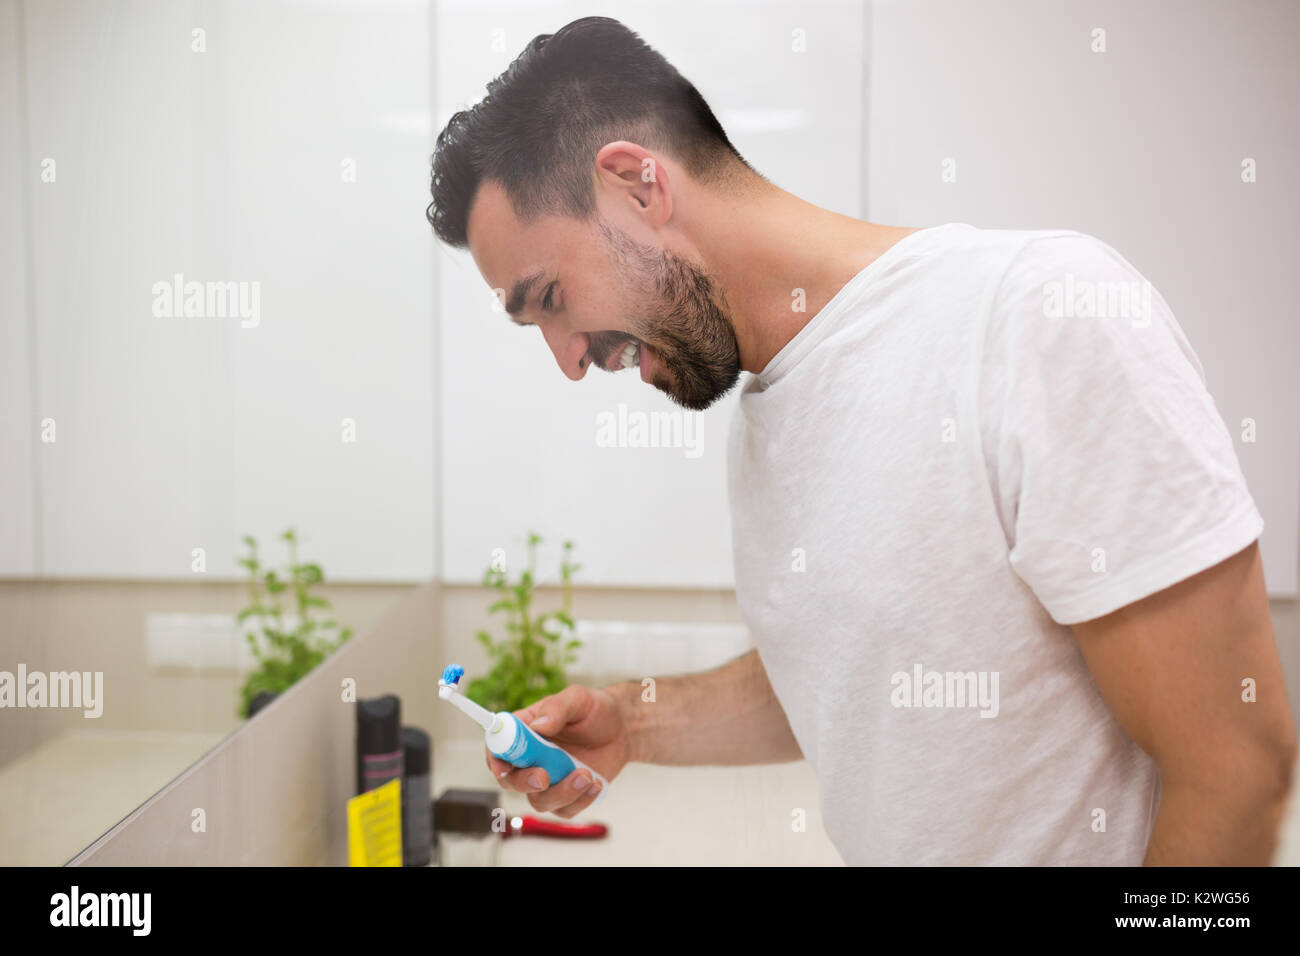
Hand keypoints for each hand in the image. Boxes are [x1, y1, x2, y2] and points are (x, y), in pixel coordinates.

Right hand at [485, 683, 631, 818]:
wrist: (623, 730)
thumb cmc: (595, 710)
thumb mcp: (578, 699)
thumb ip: (557, 708)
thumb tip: (537, 726)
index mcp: (524, 731)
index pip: (497, 747)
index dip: (495, 759)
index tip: (504, 767)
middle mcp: (530, 758)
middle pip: (511, 781)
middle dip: (524, 782)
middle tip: (545, 776)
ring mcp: (548, 780)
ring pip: (539, 801)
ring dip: (561, 793)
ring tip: (587, 775)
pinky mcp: (567, 796)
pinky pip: (565, 810)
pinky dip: (580, 800)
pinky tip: (595, 783)